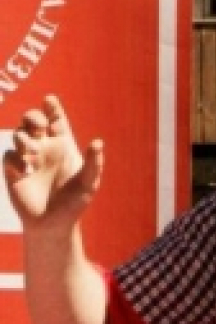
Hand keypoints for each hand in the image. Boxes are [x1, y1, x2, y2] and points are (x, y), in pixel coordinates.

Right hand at [2, 95, 103, 230]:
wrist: (54, 223)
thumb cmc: (75, 201)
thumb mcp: (89, 182)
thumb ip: (93, 162)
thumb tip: (98, 142)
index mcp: (64, 145)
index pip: (57, 120)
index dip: (52, 107)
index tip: (50, 99)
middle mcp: (45, 148)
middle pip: (33, 121)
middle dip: (33, 116)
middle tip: (39, 125)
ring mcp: (28, 158)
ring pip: (19, 134)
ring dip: (23, 137)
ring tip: (32, 150)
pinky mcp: (13, 172)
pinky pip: (9, 156)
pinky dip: (15, 158)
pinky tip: (25, 170)